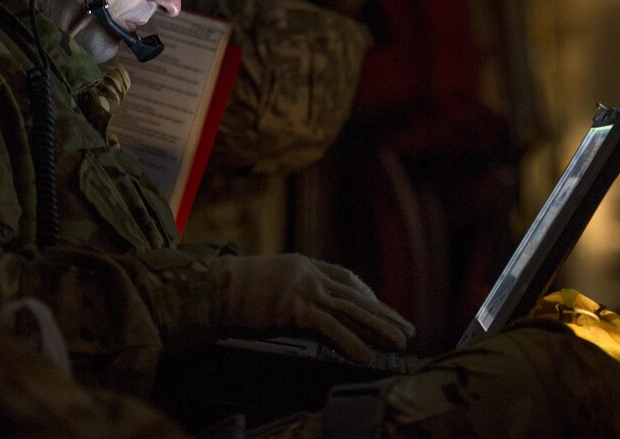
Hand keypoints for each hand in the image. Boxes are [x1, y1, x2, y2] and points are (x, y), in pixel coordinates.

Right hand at [210, 253, 414, 362]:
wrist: (213, 287)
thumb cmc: (234, 288)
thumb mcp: (269, 279)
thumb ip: (291, 287)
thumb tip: (303, 307)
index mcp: (304, 264)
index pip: (345, 278)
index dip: (366, 294)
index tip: (382, 307)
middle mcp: (310, 274)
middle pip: (355, 295)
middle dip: (383, 313)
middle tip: (406, 327)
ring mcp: (304, 290)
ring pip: (351, 310)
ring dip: (379, 327)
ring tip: (399, 341)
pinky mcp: (295, 309)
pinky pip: (330, 328)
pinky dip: (351, 343)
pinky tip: (367, 356)